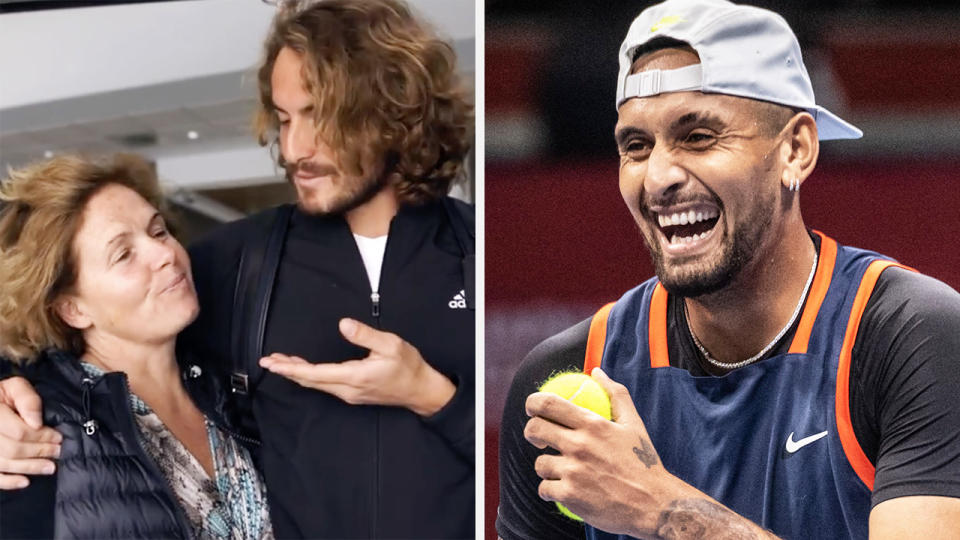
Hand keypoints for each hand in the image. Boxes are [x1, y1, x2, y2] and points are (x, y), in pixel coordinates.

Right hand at [0, 377, 60, 488]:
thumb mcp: (16, 387)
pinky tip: (25, 482)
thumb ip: (28, 400)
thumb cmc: (4, 394)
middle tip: (58, 451)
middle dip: (39, 452)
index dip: (41, 437)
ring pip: (4, 464)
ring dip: (30, 467)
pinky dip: (8, 482)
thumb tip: (37, 423)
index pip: (18, 432)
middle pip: (12, 450)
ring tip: (50, 467)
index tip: (58, 437)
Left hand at [260, 318, 455, 415]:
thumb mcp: (391, 345)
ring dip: (297, 374)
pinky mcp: (353, 394)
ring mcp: (349, 394)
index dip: (291, 367)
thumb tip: (344, 325)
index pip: (314, 373)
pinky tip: (305, 370)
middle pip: (309, 381)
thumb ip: (365, 335)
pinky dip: (309, 376)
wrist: (421, 390)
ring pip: (316, 385)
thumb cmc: (408, 367)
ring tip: (281, 363)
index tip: (273, 362)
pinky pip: (325, 386)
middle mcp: (347, 389)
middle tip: (268, 361)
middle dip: (287, 371)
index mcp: (354, 376)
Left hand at [524, 367, 676, 535]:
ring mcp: (573, 471)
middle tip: (539, 438)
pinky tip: (565, 491)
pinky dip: (552, 491)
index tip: (532, 408)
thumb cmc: (644, 462)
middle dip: (532, 432)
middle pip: (535, 429)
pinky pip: (545, 489)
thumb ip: (615, 394)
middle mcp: (580, 445)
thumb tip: (596, 371)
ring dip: (547, 467)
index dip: (533, 403)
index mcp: (593, 424)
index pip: (548, 403)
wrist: (654, 505)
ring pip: (540, 463)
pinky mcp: (570, 496)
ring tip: (562, 470)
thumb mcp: (633, 424)